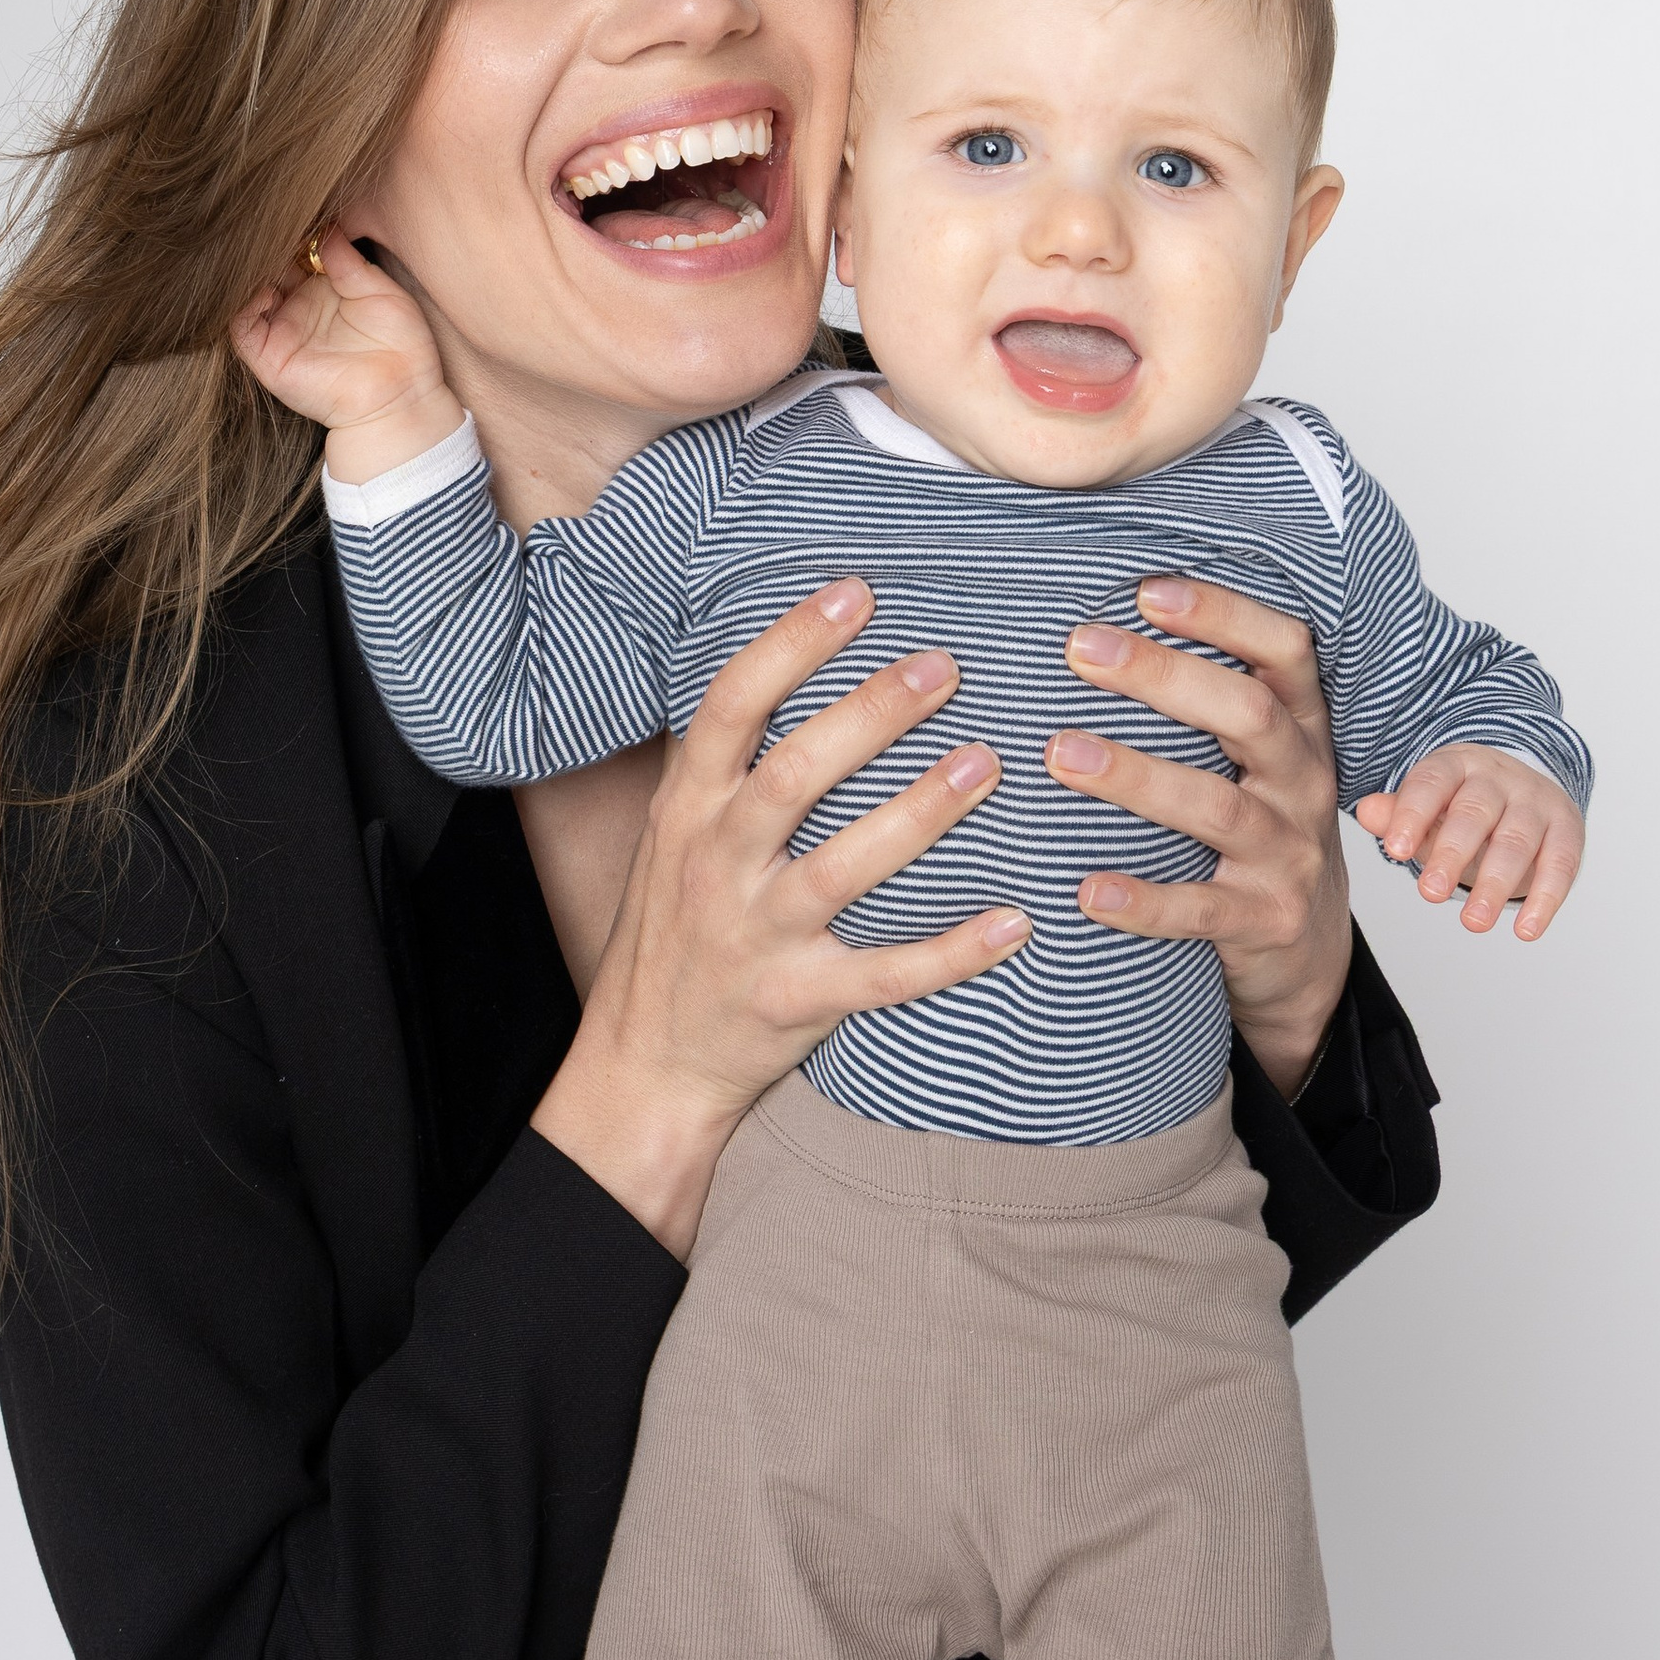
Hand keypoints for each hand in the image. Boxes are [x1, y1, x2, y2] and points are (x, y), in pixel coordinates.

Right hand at [229, 226, 458, 482]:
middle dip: (266, 248)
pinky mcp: (268, 358)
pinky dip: (243, 304)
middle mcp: (296, 307)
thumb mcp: (379, 290)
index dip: (290, 233)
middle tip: (268, 225)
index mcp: (321, 287)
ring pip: (247, 293)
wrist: (402, 396)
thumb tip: (325, 226)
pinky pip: (241, 327)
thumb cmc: (401, 346)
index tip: (290, 210)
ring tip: (263, 252)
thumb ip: (348, 260)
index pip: (292, 252)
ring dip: (251, 272)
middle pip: (266, 268)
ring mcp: (280, 331)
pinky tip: (265, 288)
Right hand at [532, 583, 1028, 1257]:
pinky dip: (953, 951)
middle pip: (795, 775)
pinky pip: (887, 974)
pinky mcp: (800, 1001)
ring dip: (920, 812)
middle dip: (870, 715)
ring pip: (845, 867)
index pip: (730, 709)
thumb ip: (722, 767)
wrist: (644, 1065)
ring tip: (986, 761)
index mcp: (687, 812)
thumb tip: (785, 664)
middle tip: (944, 666)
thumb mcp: (672, 838)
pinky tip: (1015, 920)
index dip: (790, 646)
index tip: (855, 594)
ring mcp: (758, 936)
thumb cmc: (673, 933)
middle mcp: (718, 865)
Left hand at [1043, 574, 1350, 1097]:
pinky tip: (1087, 890)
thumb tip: (1097, 624)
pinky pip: (1202, 910)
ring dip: (1136, 776)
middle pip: (1248, 714)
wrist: (1305, 949)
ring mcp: (1290, 855)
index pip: (1285, 651)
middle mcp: (1305, 783)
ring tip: (1060, 752)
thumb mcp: (1254, 760)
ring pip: (1218, 808)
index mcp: (1302, 730)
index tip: (1148, 591)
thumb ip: (1207, 700)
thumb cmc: (1257, 828)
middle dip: (1164, 676)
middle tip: (1080, 648)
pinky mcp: (1267, 922)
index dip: (1225, 615)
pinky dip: (1144, 901)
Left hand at [1355, 744, 1583, 938]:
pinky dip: (1545, 900)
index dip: (1412, 815)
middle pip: (1475, 814)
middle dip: (1451, 854)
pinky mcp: (1567, 831)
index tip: (1395, 851)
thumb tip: (1366, 812)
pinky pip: (1560, 864)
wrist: (1525, 787)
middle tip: (1430, 893)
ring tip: (1474, 922)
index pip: (1431, 784)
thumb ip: (1397, 813)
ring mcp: (1536, 803)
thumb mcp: (1428, 805)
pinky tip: (1526, 931)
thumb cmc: (1462, 804)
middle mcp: (1499, 780)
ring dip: (1495, 885)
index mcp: (1456, 766)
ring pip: (1517, 842)